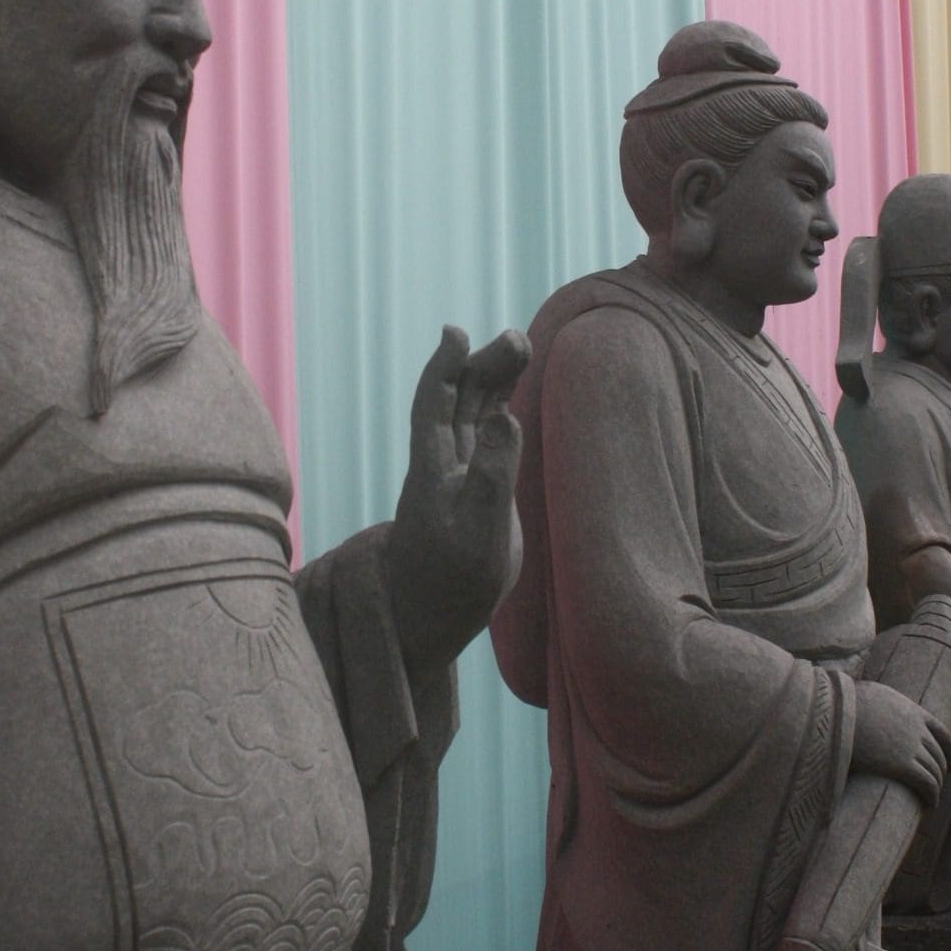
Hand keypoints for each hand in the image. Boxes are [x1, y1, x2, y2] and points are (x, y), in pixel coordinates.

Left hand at [388, 324, 530, 671]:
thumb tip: (504, 416)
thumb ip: (494, 474)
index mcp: (432, 469)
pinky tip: (511, 391)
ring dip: (493, 381)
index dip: (445, 368)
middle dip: (482, 365)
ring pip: (472, 414)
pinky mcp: (473, 489)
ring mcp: (457, 475)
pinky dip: (497, 407)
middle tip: (518, 339)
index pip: (434, 404)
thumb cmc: (452, 581)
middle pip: (457, 400)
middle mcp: (441, 464)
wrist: (430, 617)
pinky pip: (483, 436)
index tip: (455, 333)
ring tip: (521, 347)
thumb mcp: (481, 532)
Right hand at [850, 678, 950, 810]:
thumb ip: (879, 700)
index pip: (941, 733)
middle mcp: (917, 728)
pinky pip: (927, 783)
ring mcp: (911, 746)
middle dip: (942, 771)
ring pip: (935, 770)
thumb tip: (869, 700)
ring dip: (937, 786)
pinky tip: (931, 804)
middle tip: (939, 784)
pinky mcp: (902, 765)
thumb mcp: (868, 694)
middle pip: (939, 755)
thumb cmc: (843, 703)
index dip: (950, 751)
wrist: (835, 713)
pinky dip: (933, 795)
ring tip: (932, 798)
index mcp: (912, 710)